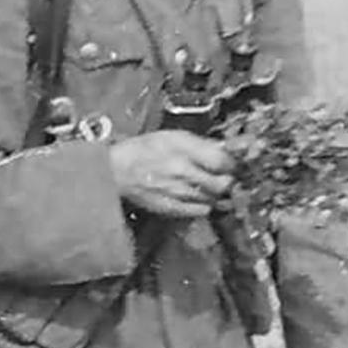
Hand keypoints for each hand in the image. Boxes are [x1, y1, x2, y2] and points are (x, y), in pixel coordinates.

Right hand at [108, 130, 234, 217]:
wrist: (116, 171)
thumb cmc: (142, 150)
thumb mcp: (171, 136)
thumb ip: (199, 142)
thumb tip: (224, 148)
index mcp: (184, 151)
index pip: (224, 161)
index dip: (232, 163)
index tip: (230, 163)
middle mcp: (184, 173)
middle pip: (223, 183)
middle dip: (227, 180)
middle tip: (223, 176)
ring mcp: (179, 194)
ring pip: (214, 198)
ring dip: (216, 193)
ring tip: (208, 186)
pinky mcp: (173, 209)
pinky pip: (201, 211)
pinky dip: (204, 204)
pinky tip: (197, 197)